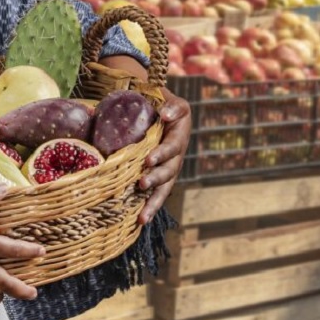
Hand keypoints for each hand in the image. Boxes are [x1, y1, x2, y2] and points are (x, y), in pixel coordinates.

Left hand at [138, 88, 189, 223]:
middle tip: (141, 183)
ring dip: (154, 201)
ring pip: (165, 187)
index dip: (162, 153)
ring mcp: (170, 167)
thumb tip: (164, 115)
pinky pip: (158, 194)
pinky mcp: (162, 177)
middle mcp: (177, 153)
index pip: (173, 145)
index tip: (148, 159)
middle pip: (170, 170)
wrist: (159, 109)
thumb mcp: (166, 97)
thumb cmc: (159, 102)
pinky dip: (150, 207)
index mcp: (179, 133)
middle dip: (156, 178)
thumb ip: (169, 105)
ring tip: (142, 215)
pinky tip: (140, 221)